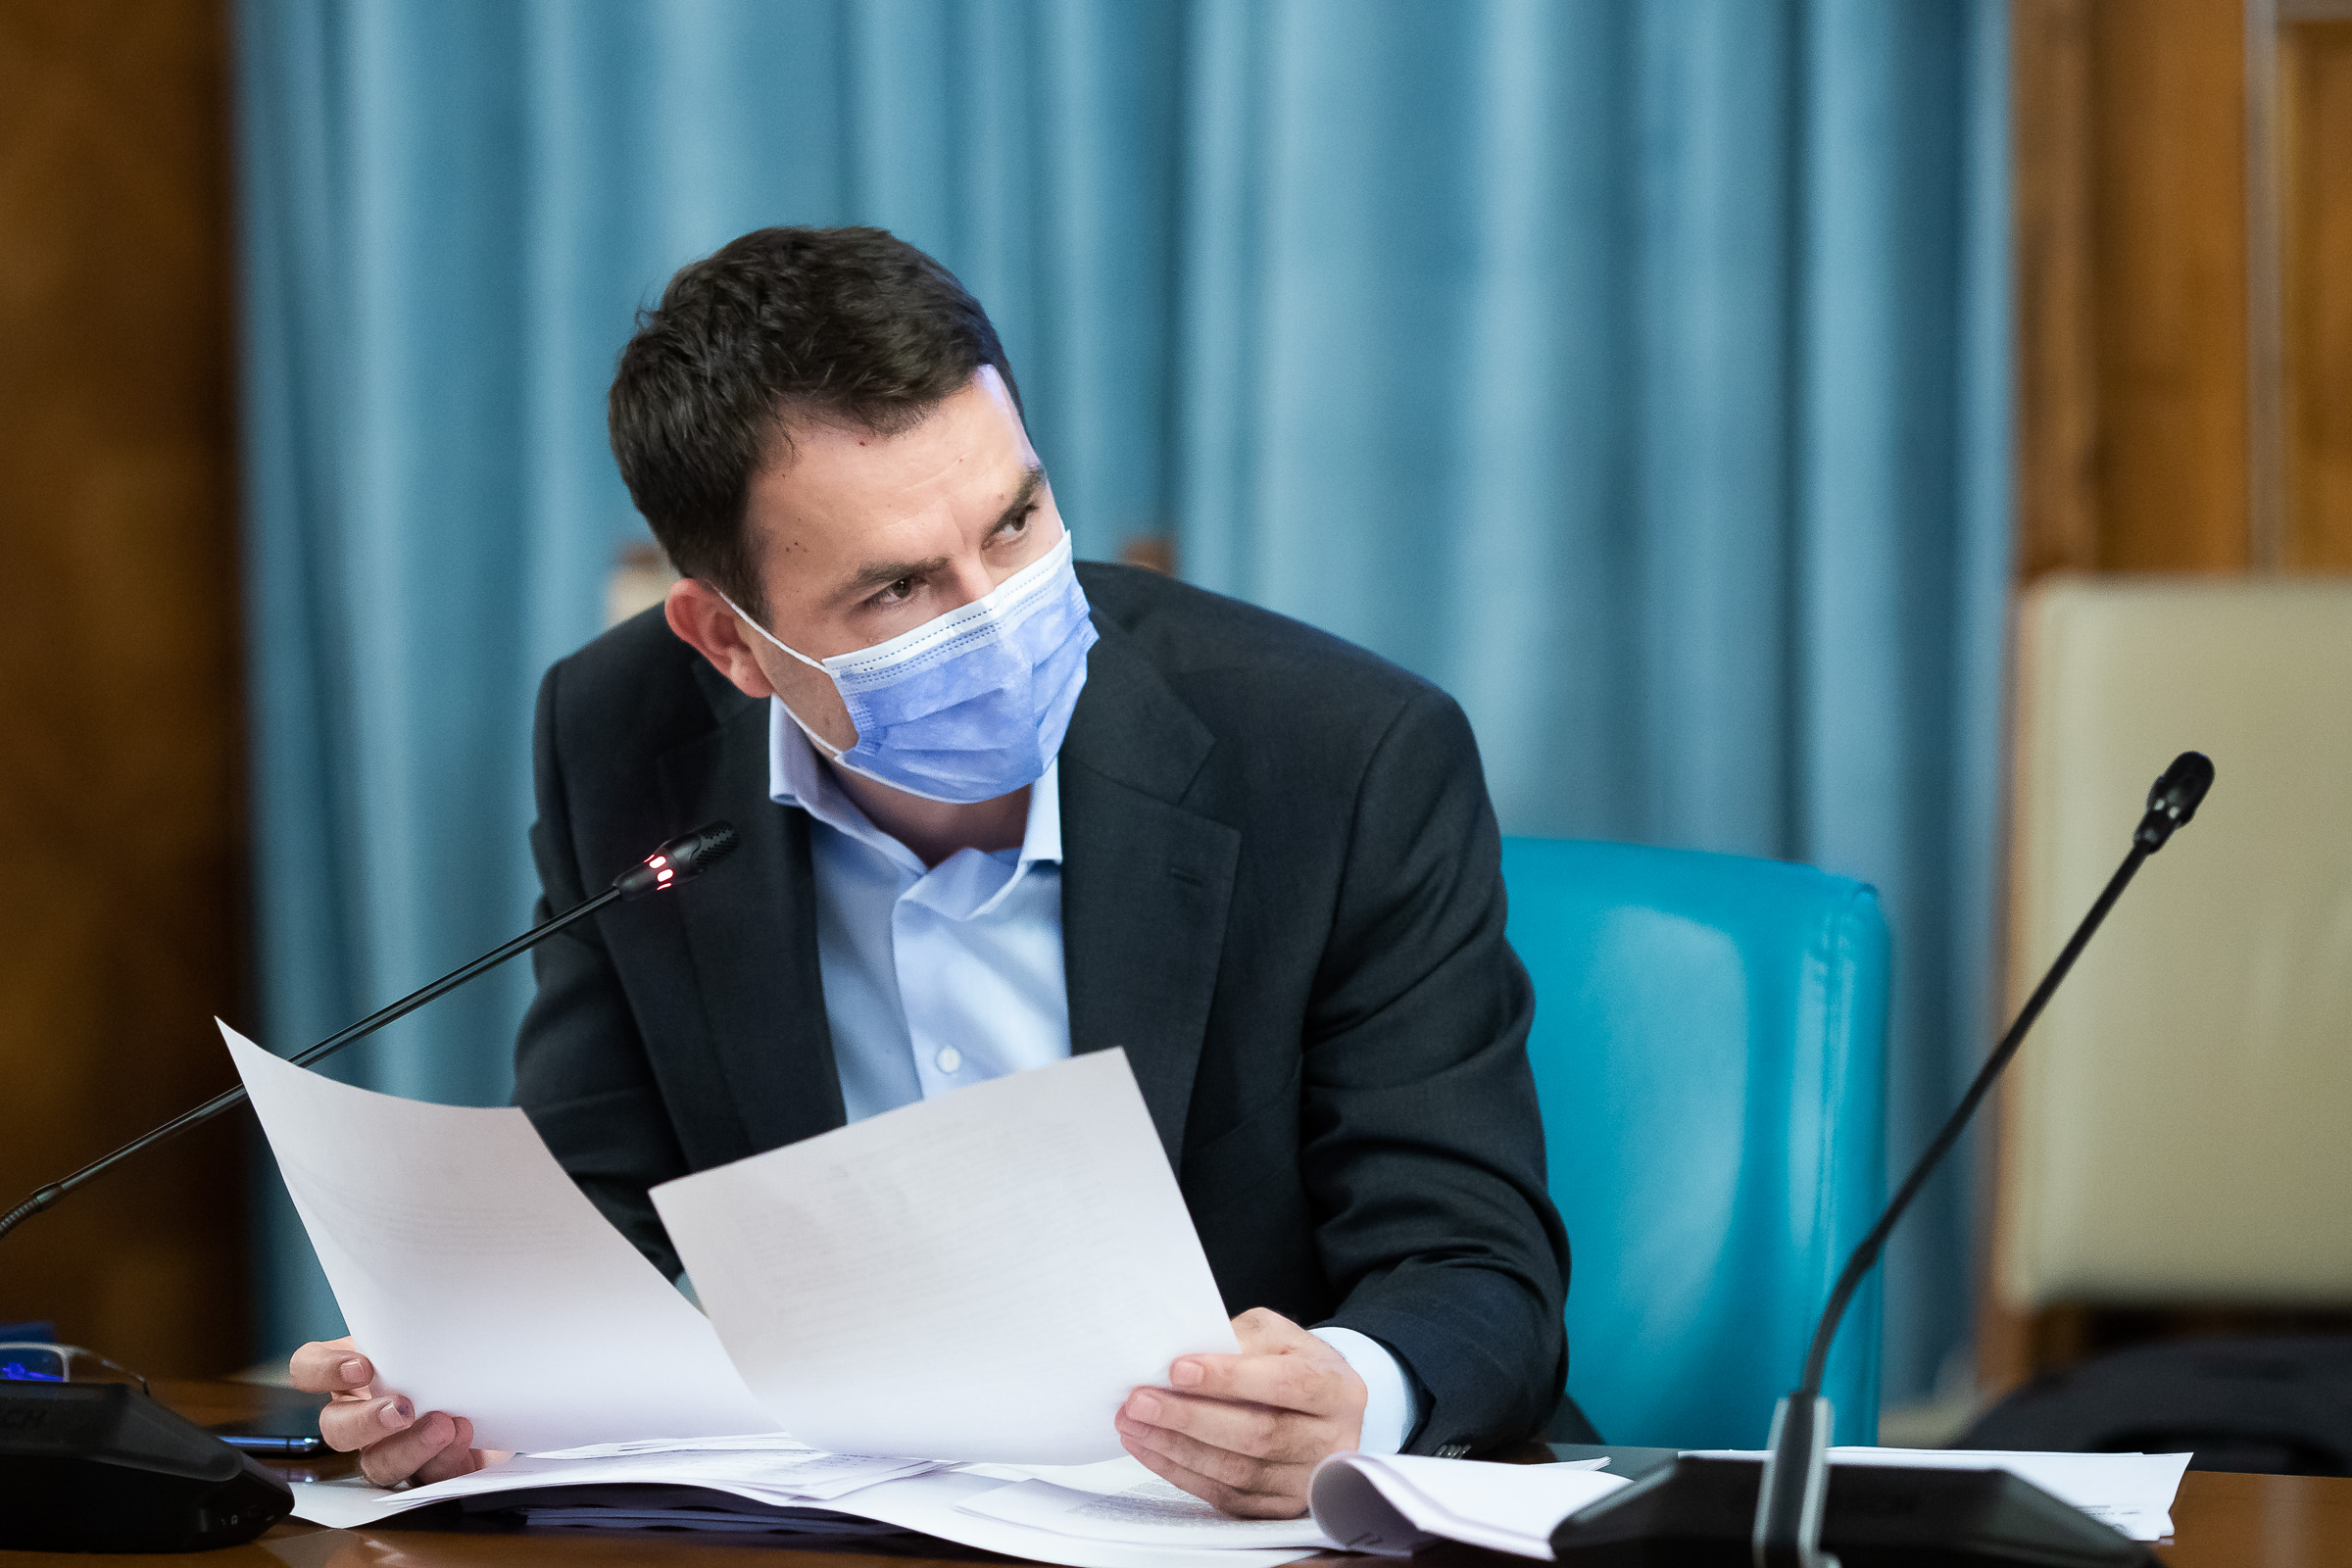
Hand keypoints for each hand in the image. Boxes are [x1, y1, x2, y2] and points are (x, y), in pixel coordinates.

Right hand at [290, 1337, 482, 1487]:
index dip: (322, 1371)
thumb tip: (442, 1288)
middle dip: (366, 1422)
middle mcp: (361, 1415)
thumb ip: (418, 1324)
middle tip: (401, 1409)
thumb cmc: (449, 1358)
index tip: (362, 1366)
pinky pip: (425, 1478)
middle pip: (335, 1429)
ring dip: (409, 1447)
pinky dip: (445, 1457)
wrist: (493, 1397)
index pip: (308, 1368)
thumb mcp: (428, 1334)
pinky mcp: (424, 1474)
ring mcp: (389, 1449)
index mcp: (352, 1374)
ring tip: (444, 1426)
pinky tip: (463, 1436)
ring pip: (377, 1464)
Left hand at [1116, 1307, 1367, 1518]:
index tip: (1178, 1369)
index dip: (1230, 1378)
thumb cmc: (1290, 1362)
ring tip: (1133, 1423)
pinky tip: (1151, 1448)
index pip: (1285, 1384)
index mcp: (1338, 1389)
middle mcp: (1332, 1441)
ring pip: (1237, 1471)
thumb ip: (1239, 1339)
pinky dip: (1181, 1472)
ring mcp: (1307, 1480)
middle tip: (1140, 1400)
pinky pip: (1225, 1495)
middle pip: (1258, 1435)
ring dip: (1176, 1448)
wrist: (1317, 1406)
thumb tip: (1184, 1356)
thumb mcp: (1275, 1334)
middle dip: (1190, 1417)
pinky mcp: (1280, 1507)